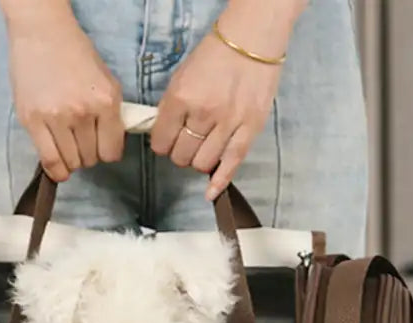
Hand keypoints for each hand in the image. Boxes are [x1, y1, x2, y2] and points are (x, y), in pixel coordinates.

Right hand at [3, 5, 124, 181]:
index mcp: (106, 101)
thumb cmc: (75, 54)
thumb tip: (112, 146)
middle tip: (80, 139)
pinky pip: (50, 161)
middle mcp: (82, 112)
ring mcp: (56, 118)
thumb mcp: (106, 81)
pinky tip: (58, 167)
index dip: (106, 151)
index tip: (100, 145)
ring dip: (71, 160)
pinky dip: (56, 170)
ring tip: (67, 144)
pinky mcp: (32, 121)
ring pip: (71, 163)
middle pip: (91, 159)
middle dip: (88, 153)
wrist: (42, 33)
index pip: (111, 152)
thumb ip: (112, 114)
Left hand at [151, 0, 304, 199]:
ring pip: (203, 163)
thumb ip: (171, 109)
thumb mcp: (181, 77)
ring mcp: (228, 123)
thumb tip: (162, 136)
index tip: (166, 141)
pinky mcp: (249, 129)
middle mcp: (203, 113)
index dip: (162, 144)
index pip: (161, 141)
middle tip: (186, 143)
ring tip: (203, 149)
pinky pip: (231, 164)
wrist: (252, 39)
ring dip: (199, 162)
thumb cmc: (215, 56)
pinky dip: (219, 182)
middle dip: (180, 153)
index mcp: (181, 97)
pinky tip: (211, 193)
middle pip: (181, 156)